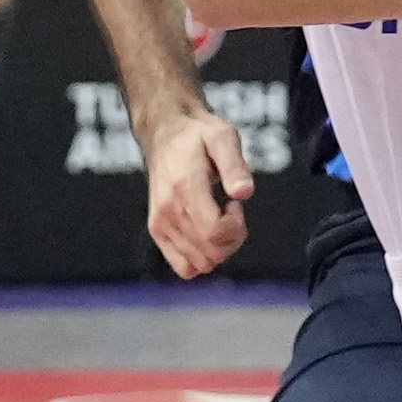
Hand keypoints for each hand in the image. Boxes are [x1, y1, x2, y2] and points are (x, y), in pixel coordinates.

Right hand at [141, 108, 255, 278]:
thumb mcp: (223, 137)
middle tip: (230, 209)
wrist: (165, 133)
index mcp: (185, 188)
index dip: (237, 225)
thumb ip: (235, 165)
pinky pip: (185, 268)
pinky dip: (201, 259)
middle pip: (213, 253)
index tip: (235, 203)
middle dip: (233, 237)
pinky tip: (205, 233)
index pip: (216, 232)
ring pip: (202, 264)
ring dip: (219, 247)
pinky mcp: (157, 231)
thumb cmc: (197, 135)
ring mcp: (160, 224)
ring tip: (216, 218)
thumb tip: (244, 193)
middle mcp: (168, 210)